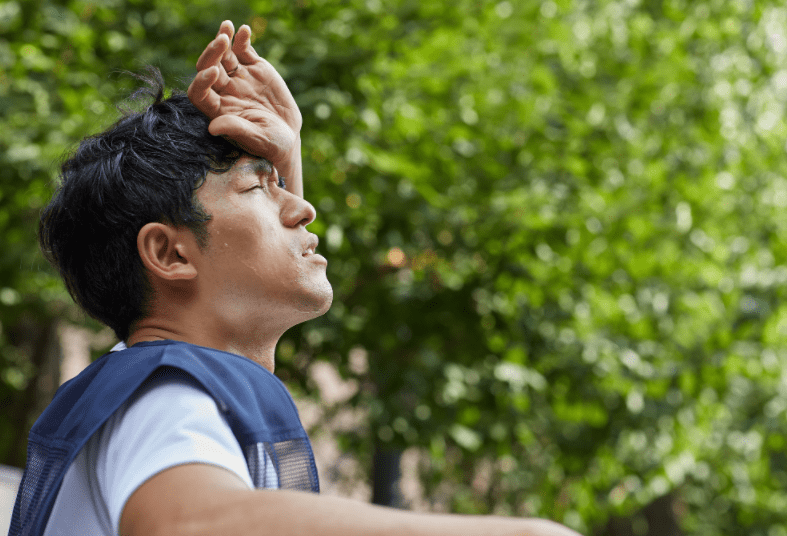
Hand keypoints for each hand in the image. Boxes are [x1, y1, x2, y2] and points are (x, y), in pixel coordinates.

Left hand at [187, 21, 301, 168]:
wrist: (287, 135)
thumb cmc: (269, 144)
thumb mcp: (256, 139)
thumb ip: (235, 129)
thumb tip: (212, 127)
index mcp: (217, 109)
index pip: (199, 92)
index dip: (201, 81)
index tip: (212, 73)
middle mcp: (223, 91)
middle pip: (208, 67)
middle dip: (212, 54)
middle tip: (221, 42)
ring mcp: (238, 77)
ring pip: (223, 55)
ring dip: (222, 40)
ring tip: (227, 27)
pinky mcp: (254, 68)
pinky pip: (243, 50)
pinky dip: (242, 39)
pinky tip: (244, 30)